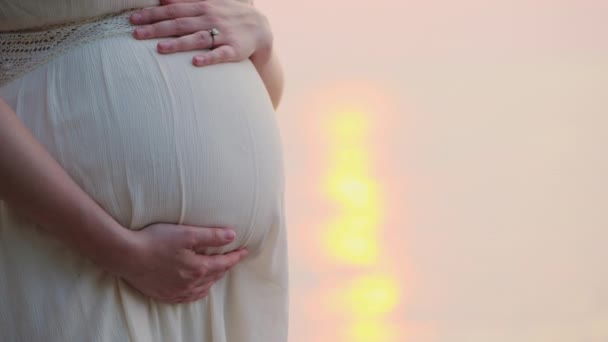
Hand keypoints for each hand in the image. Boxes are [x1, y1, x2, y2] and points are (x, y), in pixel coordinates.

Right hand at [117, 223, 247, 303]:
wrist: (126, 256)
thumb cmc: (155, 241)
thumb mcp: (186, 234)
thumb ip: (211, 236)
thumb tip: (232, 236)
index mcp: (198, 268)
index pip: (224, 263)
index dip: (236, 256)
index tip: (245, 250)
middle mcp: (191, 283)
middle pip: (215, 276)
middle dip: (226, 266)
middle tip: (232, 258)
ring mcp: (177, 291)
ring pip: (203, 288)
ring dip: (213, 279)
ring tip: (218, 271)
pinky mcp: (165, 295)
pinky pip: (188, 297)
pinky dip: (198, 292)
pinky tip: (198, 289)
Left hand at [130, 0, 272, 66]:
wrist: (260, 27)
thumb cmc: (228, 16)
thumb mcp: (209, 3)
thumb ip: (186, 2)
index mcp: (202, 7)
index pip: (173, 10)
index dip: (152, 14)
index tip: (133, 19)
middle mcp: (210, 19)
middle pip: (180, 24)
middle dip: (157, 28)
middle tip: (136, 34)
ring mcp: (222, 35)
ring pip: (197, 38)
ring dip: (178, 44)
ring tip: (159, 49)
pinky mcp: (234, 50)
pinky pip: (220, 55)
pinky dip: (208, 58)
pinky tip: (195, 62)